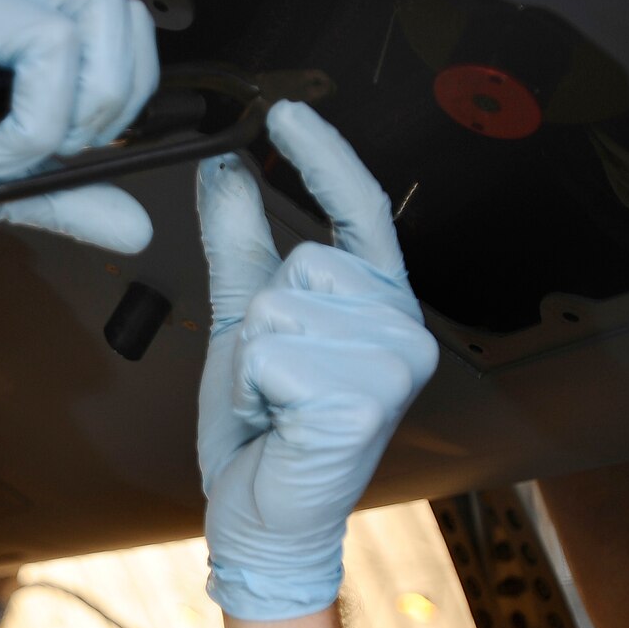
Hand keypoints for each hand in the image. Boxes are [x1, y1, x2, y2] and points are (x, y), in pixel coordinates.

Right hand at [0, 0, 158, 249]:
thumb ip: (58, 197)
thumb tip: (136, 227)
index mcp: (15, 29)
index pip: (121, 22)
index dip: (124, 89)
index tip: (77, 147)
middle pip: (108, 10)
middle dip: (96, 102)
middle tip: (36, 152)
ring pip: (50, 42)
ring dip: (29, 130)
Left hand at [196, 103, 438, 620]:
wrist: (261, 514)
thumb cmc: (263, 428)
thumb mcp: (241, 322)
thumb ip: (240, 244)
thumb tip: (226, 169)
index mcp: (379, 303)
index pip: (360, 209)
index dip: (323, 156)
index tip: (283, 113)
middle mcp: (402, 328)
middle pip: (297, 267)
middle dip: (259, 326)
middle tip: (274, 383)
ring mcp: (391, 367)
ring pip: (278, 311)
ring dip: (254, 363)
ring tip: (276, 406)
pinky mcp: (363, 404)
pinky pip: (270, 356)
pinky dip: (254, 391)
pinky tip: (278, 425)